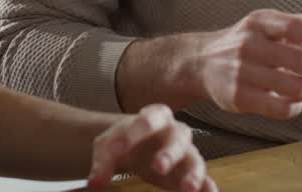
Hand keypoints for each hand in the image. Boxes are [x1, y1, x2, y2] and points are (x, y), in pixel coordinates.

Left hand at [86, 104, 215, 191]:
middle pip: (178, 137)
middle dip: (169, 153)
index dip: (135, 133)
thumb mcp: (108, 148)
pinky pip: (204, 179)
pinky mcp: (190, 173)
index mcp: (154, 116)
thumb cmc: (123, 143)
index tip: (118, 150)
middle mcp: (174, 132)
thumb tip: (95, 184)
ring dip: (193, 173)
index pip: (148, 119)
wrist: (133, 150)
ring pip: (195, 159)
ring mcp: (186, 153)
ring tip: (188, 188)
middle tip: (157, 166)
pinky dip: (207, 187)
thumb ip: (102, 163)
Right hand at [191, 9, 301, 119]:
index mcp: (261, 22)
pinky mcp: (236, 96)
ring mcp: (241, 71)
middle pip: (296, 58)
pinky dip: (293, 107)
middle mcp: (249, 44)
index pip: (296, 25)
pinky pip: (276, 107)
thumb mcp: (277, 25)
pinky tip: (294, 103)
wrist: (201, 61)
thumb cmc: (250, 42)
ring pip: (289, 85)